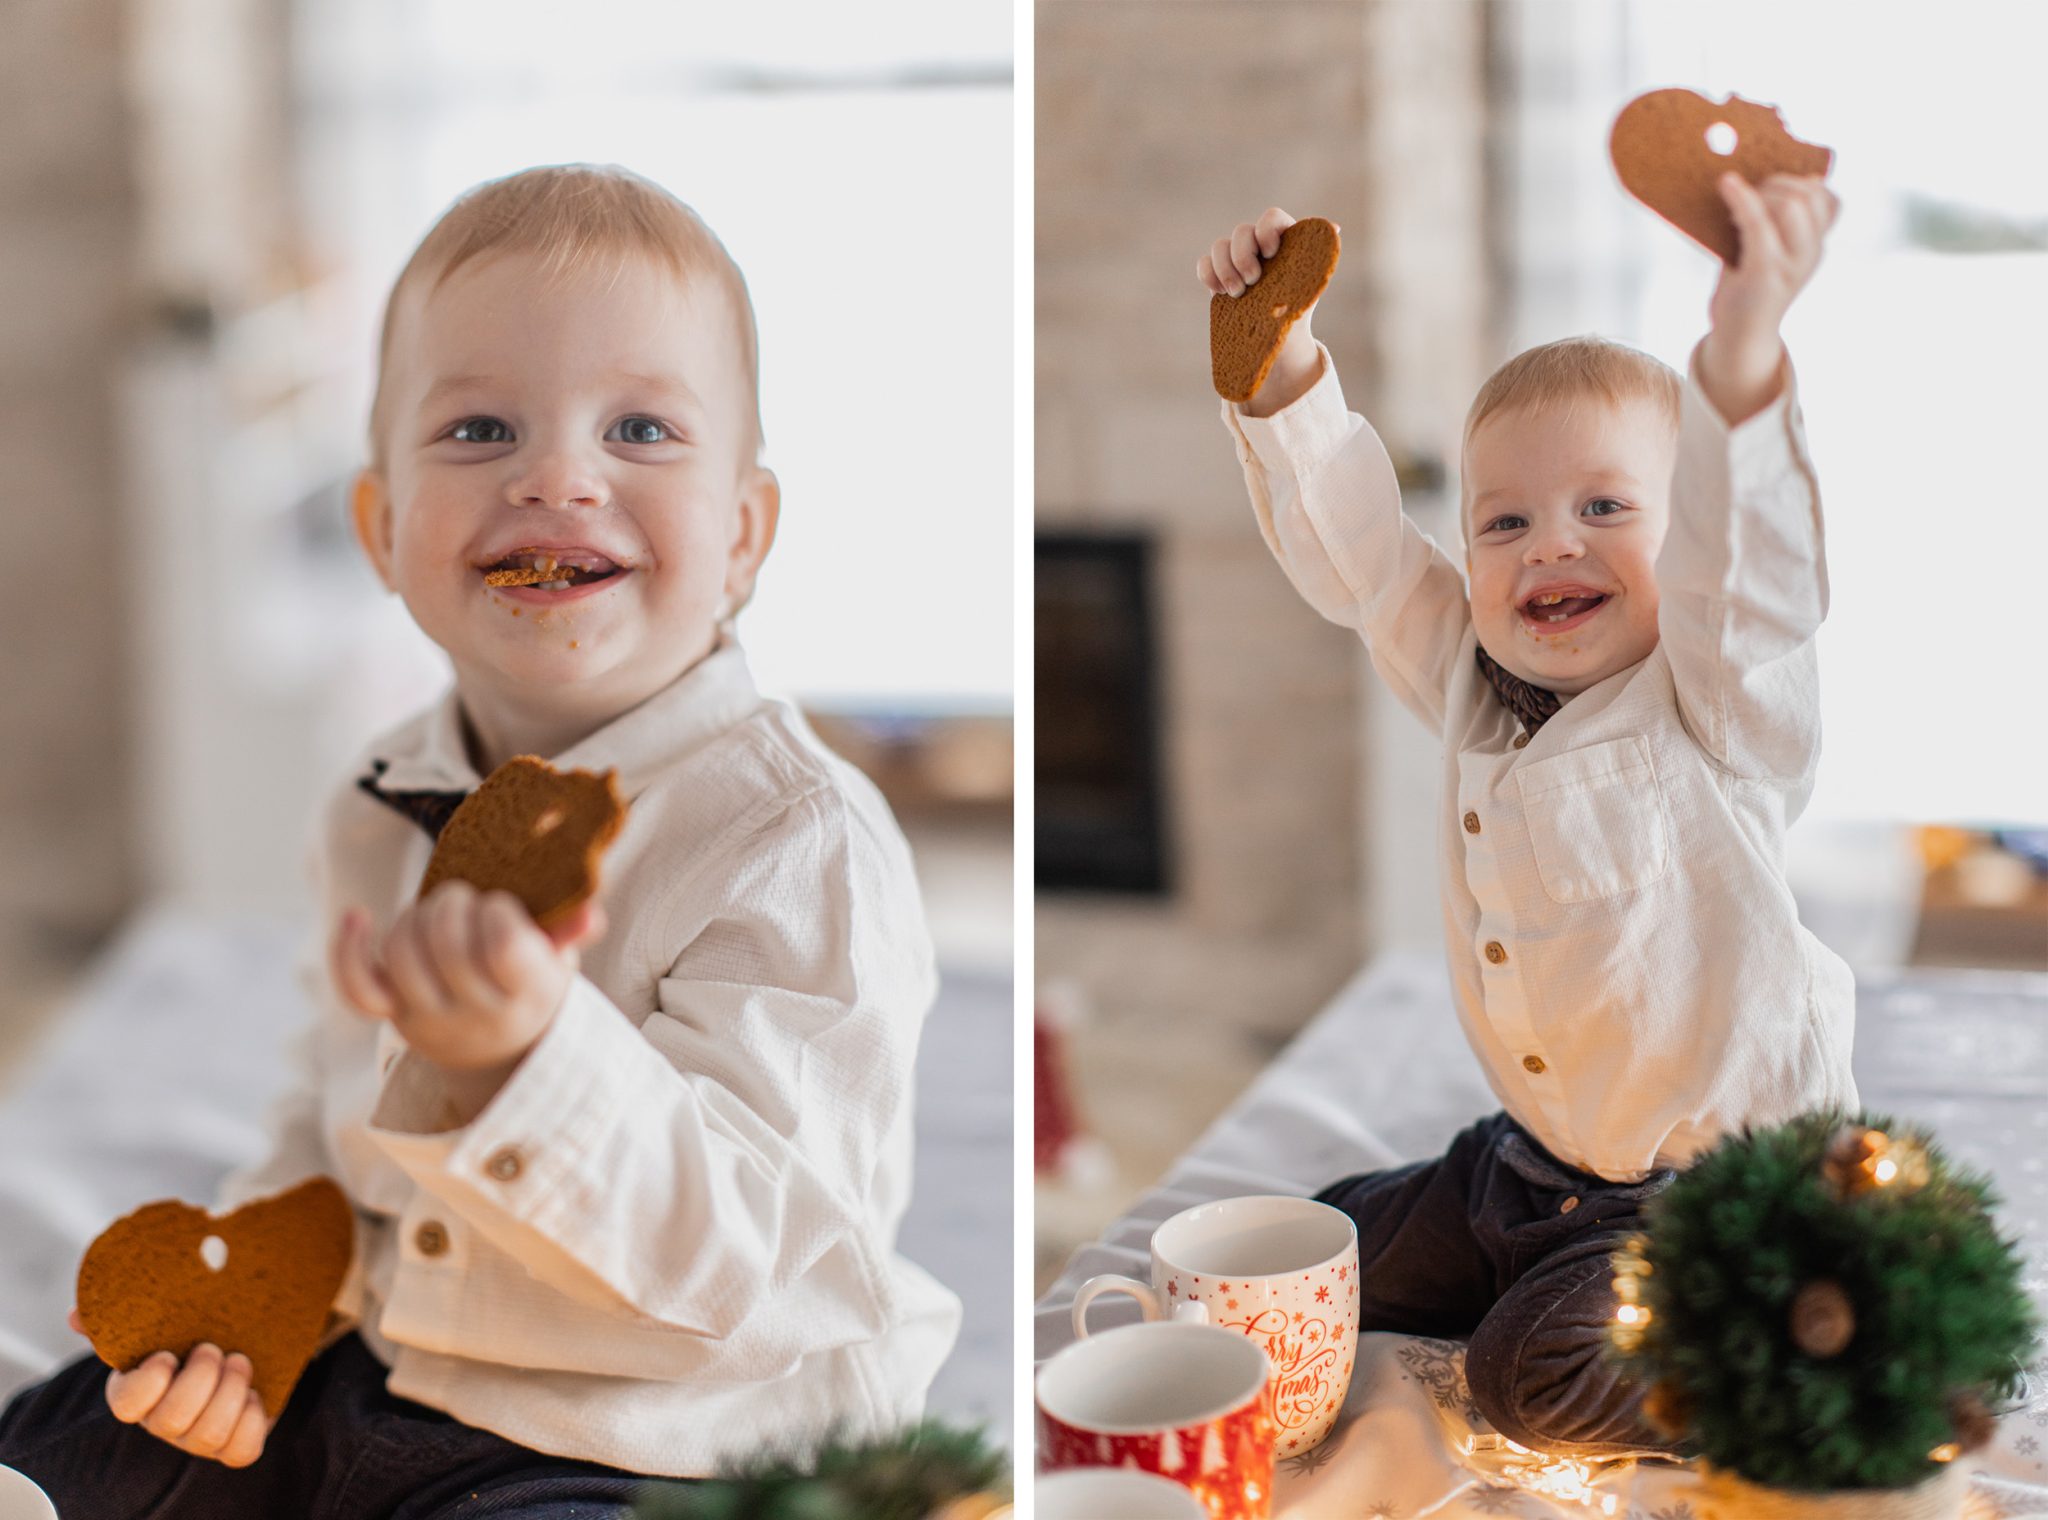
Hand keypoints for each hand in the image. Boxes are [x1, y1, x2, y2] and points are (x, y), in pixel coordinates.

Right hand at [68, 1310, 270, 1466]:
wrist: (237, 1351)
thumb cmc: (189, 1339)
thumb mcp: (158, 1324)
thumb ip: (118, 1321)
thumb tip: (76, 1317)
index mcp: (137, 1392)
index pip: (126, 1404)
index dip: (149, 1382)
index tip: (168, 1354)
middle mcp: (163, 1422)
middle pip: (171, 1420)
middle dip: (200, 1379)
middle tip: (213, 1349)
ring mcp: (196, 1440)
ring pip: (209, 1435)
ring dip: (231, 1392)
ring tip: (239, 1362)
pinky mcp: (233, 1447)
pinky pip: (242, 1451)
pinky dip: (253, 1419)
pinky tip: (255, 1394)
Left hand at [331, 883, 605, 1114]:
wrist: (502, 1053)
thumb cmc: (533, 989)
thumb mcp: (560, 963)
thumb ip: (570, 933)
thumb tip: (590, 914)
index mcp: (526, 997)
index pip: (502, 947)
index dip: (497, 912)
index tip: (502, 907)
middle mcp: (474, 1016)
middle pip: (446, 944)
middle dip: (454, 905)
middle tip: (469, 901)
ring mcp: (428, 1019)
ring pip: (402, 954)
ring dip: (416, 916)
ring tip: (438, 912)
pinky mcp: (394, 1016)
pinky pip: (357, 988)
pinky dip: (348, 949)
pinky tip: (358, 915)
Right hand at [1197, 206, 1329, 415]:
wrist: (1281, 337)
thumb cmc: (1300, 306)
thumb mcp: (1313, 283)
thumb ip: (1319, 255)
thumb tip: (1335, 228)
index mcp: (1283, 239)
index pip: (1271, 217)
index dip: (1266, 231)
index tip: (1270, 254)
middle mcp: (1257, 243)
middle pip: (1241, 231)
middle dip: (1243, 256)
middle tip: (1253, 282)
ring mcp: (1236, 258)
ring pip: (1219, 246)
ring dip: (1225, 269)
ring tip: (1237, 294)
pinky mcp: (1219, 275)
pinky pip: (1204, 264)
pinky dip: (1208, 275)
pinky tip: (1219, 293)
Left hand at [1699, 172, 1838, 424]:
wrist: (1738, 337)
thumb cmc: (1745, 286)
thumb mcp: (1767, 247)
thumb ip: (1775, 218)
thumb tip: (1768, 173)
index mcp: (1816, 245)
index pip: (1830, 201)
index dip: (1803, 183)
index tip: (1771, 190)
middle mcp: (1812, 253)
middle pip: (1810, 195)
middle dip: (1777, 184)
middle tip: (1748, 198)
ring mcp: (1791, 265)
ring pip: (1792, 204)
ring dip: (1760, 195)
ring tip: (1735, 208)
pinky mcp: (1765, 274)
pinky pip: (1759, 225)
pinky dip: (1743, 199)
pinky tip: (1727, 185)